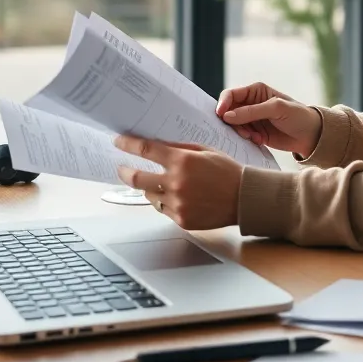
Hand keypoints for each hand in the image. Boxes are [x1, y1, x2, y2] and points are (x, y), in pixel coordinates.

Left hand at [114, 136, 242, 229]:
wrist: (244, 197)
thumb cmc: (227, 171)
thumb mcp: (204, 150)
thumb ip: (179, 148)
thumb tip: (156, 145)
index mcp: (182, 161)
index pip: (146, 149)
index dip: (128, 144)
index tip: (118, 141)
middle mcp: (176, 183)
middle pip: (137, 178)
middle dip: (125, 172)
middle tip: (122, 169)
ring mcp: (178, 203)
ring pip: (149, 196)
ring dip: (150, 189)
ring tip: (162, 184)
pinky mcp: (181, 219)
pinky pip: (164, 209)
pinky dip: (166, 202)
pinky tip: (179, 197)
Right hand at [216, 82, 321, 158]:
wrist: (311, 136)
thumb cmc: (297, 116)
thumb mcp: (276, 109)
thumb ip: (251, 111)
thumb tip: (227, 116)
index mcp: (255, 91)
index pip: (231, 95)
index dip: (223, 104)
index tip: (220, 116)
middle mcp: (251, 104)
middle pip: (229, 111)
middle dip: (232, 122)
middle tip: (244, 132)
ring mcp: (252, 119)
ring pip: (233, 125)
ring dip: (241, 132)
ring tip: (255, 137)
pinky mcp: (255, 132)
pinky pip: (241, 135)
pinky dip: (247, 139)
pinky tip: (260, 140)